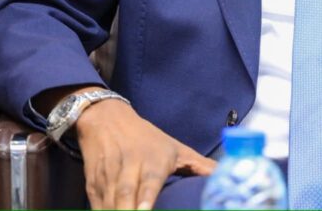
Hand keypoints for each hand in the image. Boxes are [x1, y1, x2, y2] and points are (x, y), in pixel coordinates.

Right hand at [74, 97, 215, 209]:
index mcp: (153, 159)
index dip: (146, 198)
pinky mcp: (93, 185)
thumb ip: (201, 167)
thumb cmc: (147, 139)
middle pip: (125, 195)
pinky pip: (95, 205)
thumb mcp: (176, 148)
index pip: (149, 181)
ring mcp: (108, 177)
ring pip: (108, 201)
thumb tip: (228, 176)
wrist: (107, 119)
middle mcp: (129, 167)